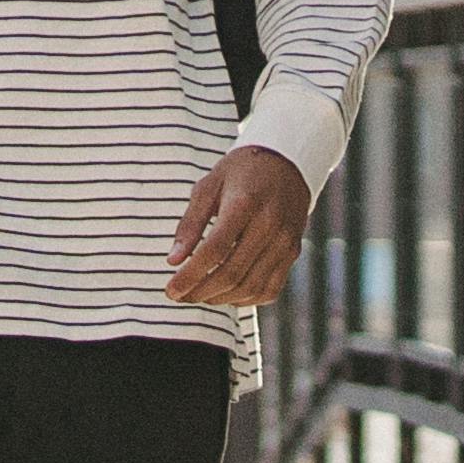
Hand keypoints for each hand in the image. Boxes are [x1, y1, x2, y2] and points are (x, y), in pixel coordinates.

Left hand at [164, 145, 311, 307]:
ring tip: (199, 295)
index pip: (214, 251)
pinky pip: (269, 289)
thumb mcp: (208, 186)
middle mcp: (269, 224)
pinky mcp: (292, 252)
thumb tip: (173, 262)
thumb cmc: (241, 173)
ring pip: (250, 287)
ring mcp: (285, 241)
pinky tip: (226, 293)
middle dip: (200, 292)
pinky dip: (244, 299)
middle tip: (180, 296)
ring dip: (220, 299)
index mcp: (245, 203)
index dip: (190, 276)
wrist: (286, 163)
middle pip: (232, 274)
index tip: (171, 290)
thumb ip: (190, 224)